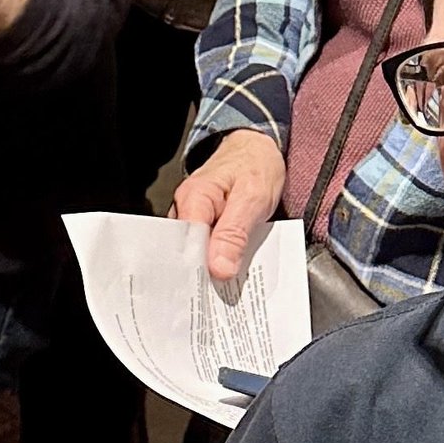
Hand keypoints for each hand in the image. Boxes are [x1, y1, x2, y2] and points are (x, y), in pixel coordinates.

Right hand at [173, 128, 286, 283]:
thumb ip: (235, 234)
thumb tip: (219, 269)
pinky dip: (218, 259)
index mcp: (194, 199)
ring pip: (197, 251)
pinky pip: (207, 246)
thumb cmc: (256, 165)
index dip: (198, 270)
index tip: (212, 292)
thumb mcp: (253, 198)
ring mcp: (193, 215)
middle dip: (203, 274)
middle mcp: (186, 208)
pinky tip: (230, 272)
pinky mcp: (204, 222)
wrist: (258, 146)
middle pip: (187, 252)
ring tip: (226, 290)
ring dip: (212, 269)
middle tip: (221, 296)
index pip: (186, 245)